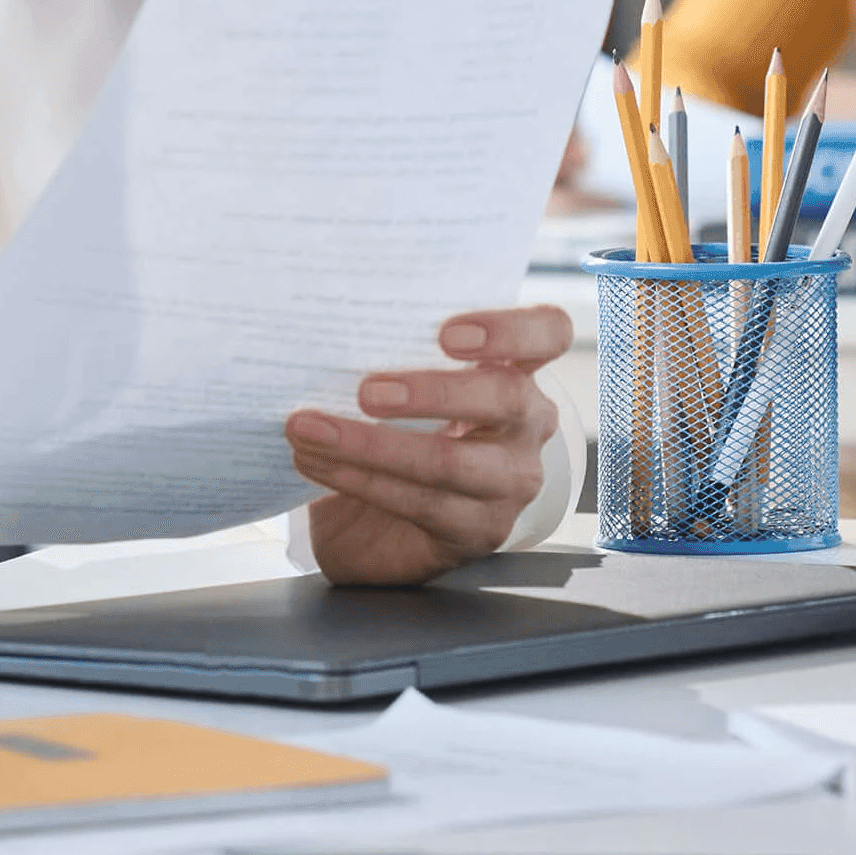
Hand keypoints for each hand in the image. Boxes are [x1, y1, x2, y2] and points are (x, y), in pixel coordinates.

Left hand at [289, 303, 572, 585]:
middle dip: (432, 392)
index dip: (509, 329)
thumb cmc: (394, 421)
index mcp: (515, 368)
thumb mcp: (400, 378)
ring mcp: (510, 481)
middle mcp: (526, 424)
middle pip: (504, 397)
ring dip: (370, 445)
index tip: (448, 333)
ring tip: (308, 429)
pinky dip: (358, 479)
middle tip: (365, 391)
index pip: (547, 334)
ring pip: (452, 462)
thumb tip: (318, 325)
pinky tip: (315, 463)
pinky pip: (419, 502)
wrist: (386, 513)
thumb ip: (386, 349)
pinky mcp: (478, 529)